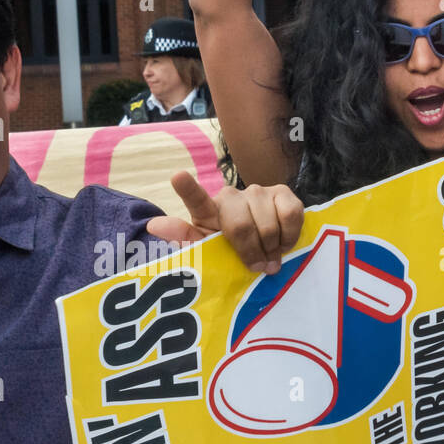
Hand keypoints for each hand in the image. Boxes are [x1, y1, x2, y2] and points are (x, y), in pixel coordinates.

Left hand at [147, 171, 303, 273]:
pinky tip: (284, 242)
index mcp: (207, 213)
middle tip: (258, 267)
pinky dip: (289, 236)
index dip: (188, 187)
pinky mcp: (283, 193)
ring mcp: (258, 192)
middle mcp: (231, 197)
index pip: (195, 198)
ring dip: (271, 248)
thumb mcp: (209, 254)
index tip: (177, 177)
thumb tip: (153, 225)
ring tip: (270, 256)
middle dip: (251, 252)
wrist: (268, 253)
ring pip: (267, 224)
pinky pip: (290, 215)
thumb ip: (185, 240)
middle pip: (240, 226)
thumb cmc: (233, 255)